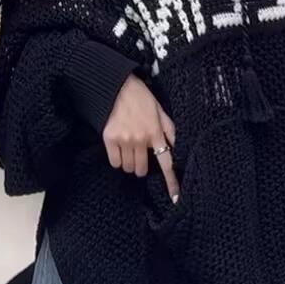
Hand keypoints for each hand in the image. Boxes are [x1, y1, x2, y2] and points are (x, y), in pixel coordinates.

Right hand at [103, 76, 179, 201]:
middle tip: (139, 155)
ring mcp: (124, 140)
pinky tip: (118, 149)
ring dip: (129, 163)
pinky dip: (117, 159)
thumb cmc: (139, 96)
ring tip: (128, 149)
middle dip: (142, 167)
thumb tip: (175, 145)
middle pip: (142, 170)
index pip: (166, 162)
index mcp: (155, 132)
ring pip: (128, 167)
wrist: (115, 85)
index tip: (175, 197)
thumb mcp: (159, 109)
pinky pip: (114, 161)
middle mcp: (140, 139)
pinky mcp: (109, 139)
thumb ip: (168, 128)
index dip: (171, 182)